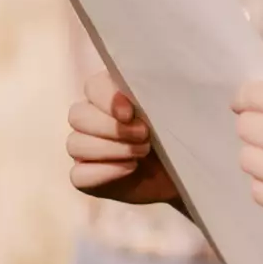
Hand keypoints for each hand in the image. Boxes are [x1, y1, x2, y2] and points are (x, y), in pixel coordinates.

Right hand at [66, 72, 179, 205]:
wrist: (187, 169)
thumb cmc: (178, 131)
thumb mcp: (172, 108)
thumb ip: (155, 92)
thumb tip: (138, 91)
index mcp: (109, 93)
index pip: (93, 87)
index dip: (107, 99)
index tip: (130, 113)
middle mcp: (90, 118)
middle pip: (78, 116)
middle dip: (112, 128)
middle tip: (144, 135)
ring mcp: (84, 148)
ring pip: (75, 144)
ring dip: (111, 149)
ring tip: (142, 152)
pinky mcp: (85, 176)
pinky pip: (78, 175)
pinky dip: (104, 173)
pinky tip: (129, 169)